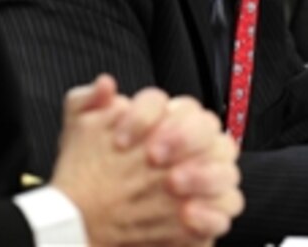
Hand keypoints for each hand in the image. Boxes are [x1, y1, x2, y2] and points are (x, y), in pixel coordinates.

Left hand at [50, 75, 242, 245]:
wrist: (92, 223)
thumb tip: (105, 84)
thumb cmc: (94, 172)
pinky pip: (227, 209)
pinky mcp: (211, 216)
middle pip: (209, 128)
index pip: (178, 104)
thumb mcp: (80, 136)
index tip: (121, 139)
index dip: (151, 116)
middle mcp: (196, 147)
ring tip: (173, 182)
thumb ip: (85, 104)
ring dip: (204, 174)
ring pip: (227, 168)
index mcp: (172, 121)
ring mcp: (208, 181)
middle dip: (184, 138)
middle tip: (153, 156)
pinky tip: (186, 214)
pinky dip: (211, 212)